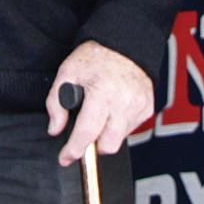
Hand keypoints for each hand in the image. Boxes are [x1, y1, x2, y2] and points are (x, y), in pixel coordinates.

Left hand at [47, 41, 153, 165]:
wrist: (123, 44)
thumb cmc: (94, 58)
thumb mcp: (66, 73)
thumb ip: (56, 103)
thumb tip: (56, 129)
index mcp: (102, 93)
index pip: (87, 133)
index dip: (73, 150)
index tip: (65, 158)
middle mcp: (124, 102)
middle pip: (108, 145)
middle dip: (93, 144)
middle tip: (85, 132)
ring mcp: (138, 106)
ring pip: (119, 139)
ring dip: (106, 134)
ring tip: (100, 112)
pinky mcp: (147, 107)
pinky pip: (131, 129)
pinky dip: (119, 125)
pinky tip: (113, 108)